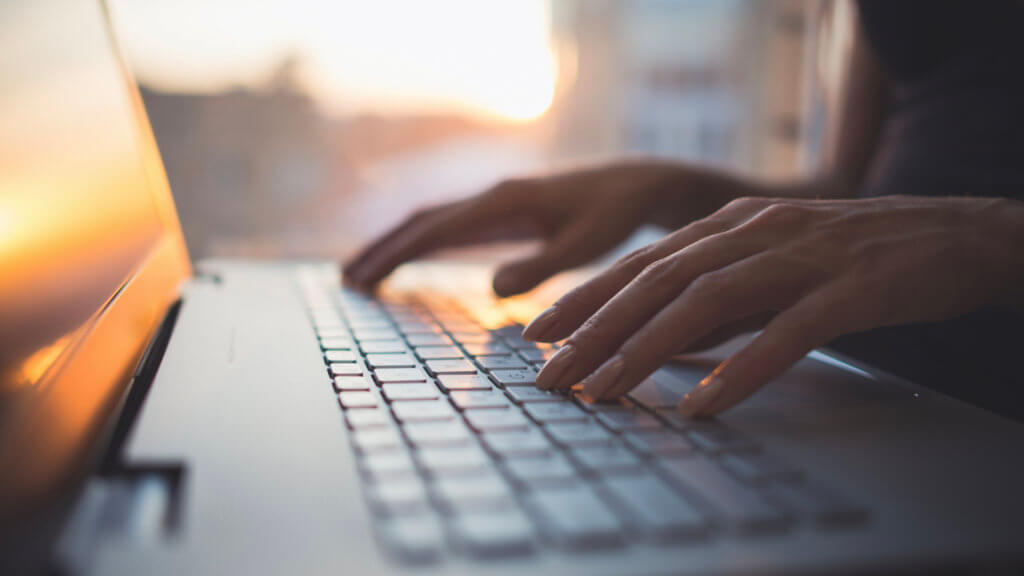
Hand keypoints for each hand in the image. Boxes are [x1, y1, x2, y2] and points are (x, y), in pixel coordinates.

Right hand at [344, 161, 716, 296]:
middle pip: (420, 221)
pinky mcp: (502, 212)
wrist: (634, 186)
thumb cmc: (614, 216)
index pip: (435, 230)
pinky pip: (450, 227)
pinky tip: (409, 261)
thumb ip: (541, 266)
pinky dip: (420, 244)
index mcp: (503, 202)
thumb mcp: (585, 245)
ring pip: (430, 222)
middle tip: (346, 281)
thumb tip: (491, 288)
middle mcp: (491, 196)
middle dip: (382, 250)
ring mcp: (494, 202)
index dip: (395, 255)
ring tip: (362, 274)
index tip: (363, 278)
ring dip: (395, 246)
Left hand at [523, 195, 1023, 417]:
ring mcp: (802, 257)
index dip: (585, 298)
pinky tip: (705, 404)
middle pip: (658, 281)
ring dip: (647, 349)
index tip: (538, 334)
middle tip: (550, 374)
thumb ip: (719, 296)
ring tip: (605, 392)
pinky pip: (787, 332)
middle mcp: (755, 232)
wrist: (954, 232)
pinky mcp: (850, 287)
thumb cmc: (854, 254)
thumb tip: (660, 340)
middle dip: (595, 330)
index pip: (641, 263)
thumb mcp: (771, 266)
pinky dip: (742, 368)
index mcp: (730, 226)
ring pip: (707, 301)